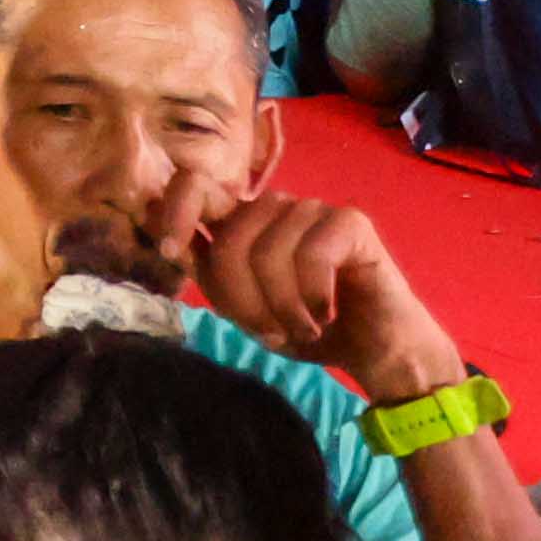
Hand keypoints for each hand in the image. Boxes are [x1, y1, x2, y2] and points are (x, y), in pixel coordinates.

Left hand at [188, 192, 467, 406]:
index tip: (165, 249)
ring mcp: (312, 209)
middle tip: (270, 333)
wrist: (375, 352)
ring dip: (282, 308)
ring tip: (303, 327)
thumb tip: (166, 239)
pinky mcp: (349, 221)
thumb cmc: (307, 327)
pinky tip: (326, 313)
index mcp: (243, 222)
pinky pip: (311, 257)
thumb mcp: (245, 308)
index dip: (175, 212)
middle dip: (243, 300)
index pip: (196, 188)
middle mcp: (274, 207)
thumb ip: (209, 272)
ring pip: (268, 253)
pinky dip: (313, 298)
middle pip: (230, 241)